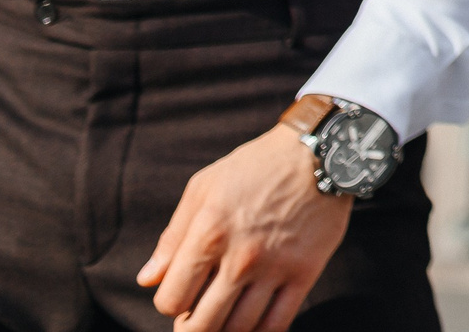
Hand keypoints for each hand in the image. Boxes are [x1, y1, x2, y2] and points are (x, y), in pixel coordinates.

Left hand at [138, 126, 351, 331]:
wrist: (321, 154)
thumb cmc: (256, 167)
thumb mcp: (204, 187)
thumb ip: (172, 236)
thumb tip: (147, 279)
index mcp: (209, 234)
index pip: (171, 300)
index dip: (170, 303)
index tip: (180, 294)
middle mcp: (241, 258)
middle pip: (202, 326)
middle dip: (191, 329)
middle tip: (197, 318)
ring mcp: (275, 269)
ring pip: (239, 330)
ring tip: (222, 321)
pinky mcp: (304, 273)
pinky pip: (277, 324)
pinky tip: (252, 325)